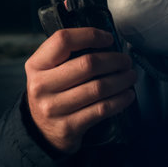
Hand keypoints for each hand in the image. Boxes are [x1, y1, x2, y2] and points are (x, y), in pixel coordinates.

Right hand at [25, 27, 136, 152]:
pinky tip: (128, 95)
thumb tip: (108, 43)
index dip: (90, 35)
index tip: (109, 38)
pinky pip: (103, 109)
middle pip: (88, 64)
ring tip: (130, 76)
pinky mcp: (69, 126)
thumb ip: (69, 56)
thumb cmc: (53, 93)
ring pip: (99, 88)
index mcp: (36, 65)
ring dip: (122, 80)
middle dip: (115, 60)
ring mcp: (54, 108)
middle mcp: (42, 86)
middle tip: (126, 61)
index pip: (63, 40)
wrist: (41, 131)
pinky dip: (120, 100)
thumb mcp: (49, 72)